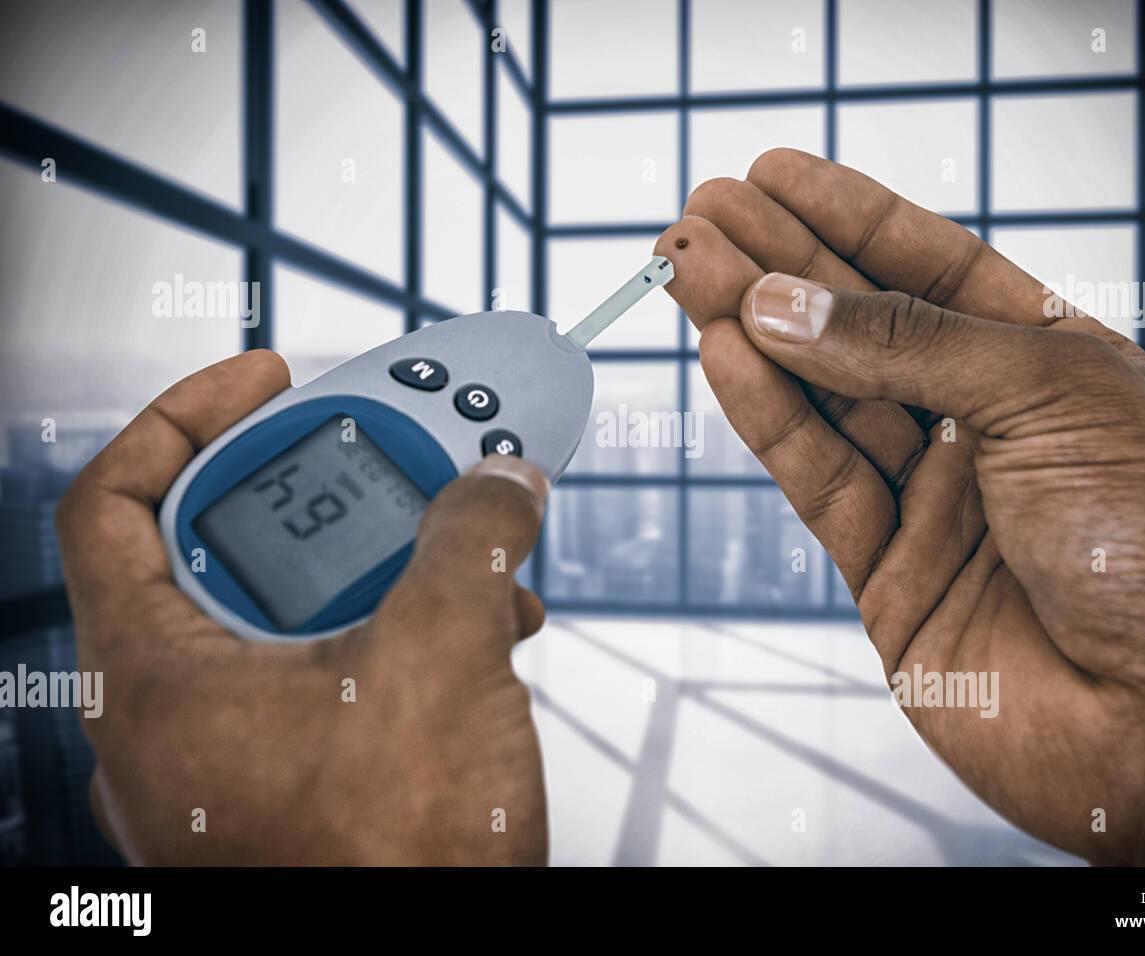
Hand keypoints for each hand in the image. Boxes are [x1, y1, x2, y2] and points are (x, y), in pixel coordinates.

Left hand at [56, 350, 549, 864]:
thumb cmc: (393, 857)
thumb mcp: (444, 660)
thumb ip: (472, 542)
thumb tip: (503, 478)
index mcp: (157, 677)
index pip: (117, 503)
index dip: (187, 418)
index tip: (268, 377)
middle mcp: (177, 715)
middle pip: (228, 549)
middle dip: (333, 490)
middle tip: (402, 450)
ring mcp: (236, 757)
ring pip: (299, 615)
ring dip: (392, 565)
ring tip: (475, 548)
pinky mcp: (298, 784)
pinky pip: (338, 674)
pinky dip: (405, 632)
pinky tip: (486, 631)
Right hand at [656, 149, 1144, 864]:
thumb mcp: (1053, 395)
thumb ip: (909, 347)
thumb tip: (783, 305)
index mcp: (1057, 368)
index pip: (938, 270)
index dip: (853, 219)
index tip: (773, 176)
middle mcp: (992, 431)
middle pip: (866, 331)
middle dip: (782, 268)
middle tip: (701, 215)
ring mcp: (939, 506)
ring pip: (827, 402)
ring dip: (754, 332)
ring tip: (685, 267)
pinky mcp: (893, 579)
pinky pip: (820, 484)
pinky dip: (768, 420)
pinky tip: (723, 354)